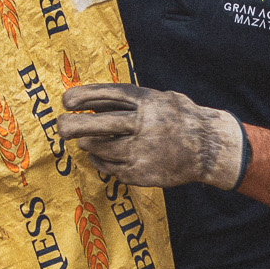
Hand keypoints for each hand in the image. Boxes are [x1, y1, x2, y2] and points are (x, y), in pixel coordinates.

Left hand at [54, 83, 247, 190]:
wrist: (208, 148)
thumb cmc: (179, 118)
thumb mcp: (159, 98)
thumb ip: (129, 101)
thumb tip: (91, 103)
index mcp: (147, 102)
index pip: (109, 96)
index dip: (84, 97)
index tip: (66, 100)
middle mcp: (143, 126)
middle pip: (99, 125)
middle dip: (73, 125)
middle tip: (61, 126)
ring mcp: (141, 151)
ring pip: (100, 149)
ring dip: (88, 144)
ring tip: (86, 140)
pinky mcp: (140, 173)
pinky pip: (110, 167)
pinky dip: (102, 161)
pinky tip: (102, 156)